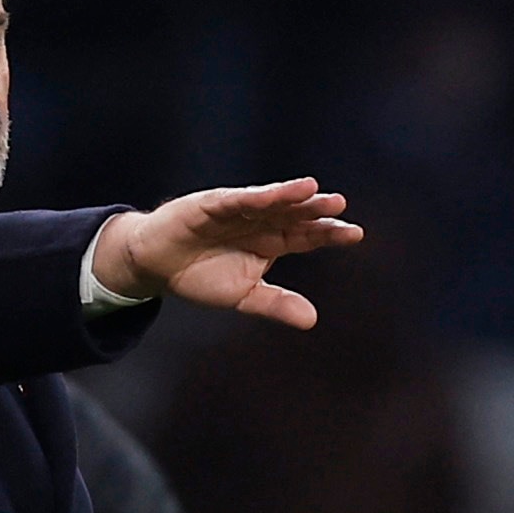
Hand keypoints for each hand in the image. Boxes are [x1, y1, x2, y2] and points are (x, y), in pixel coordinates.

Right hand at [90, 178, 361, 328]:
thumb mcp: (244, 295)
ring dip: (291, 196)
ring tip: (315, 192)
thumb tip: (312, 320)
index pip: (306, 236)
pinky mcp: (212, 204)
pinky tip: (276, 193)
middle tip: (340, 207)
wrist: (157, 266)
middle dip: (316, 211)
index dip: (329, 234)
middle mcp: (259, 222)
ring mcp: (237, 211)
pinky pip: (238, 200)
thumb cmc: (200, 276)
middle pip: (293, 214)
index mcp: (271, 242)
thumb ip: (276, 304)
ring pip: (270, 202)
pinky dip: (257, 196)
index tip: (355, 234)